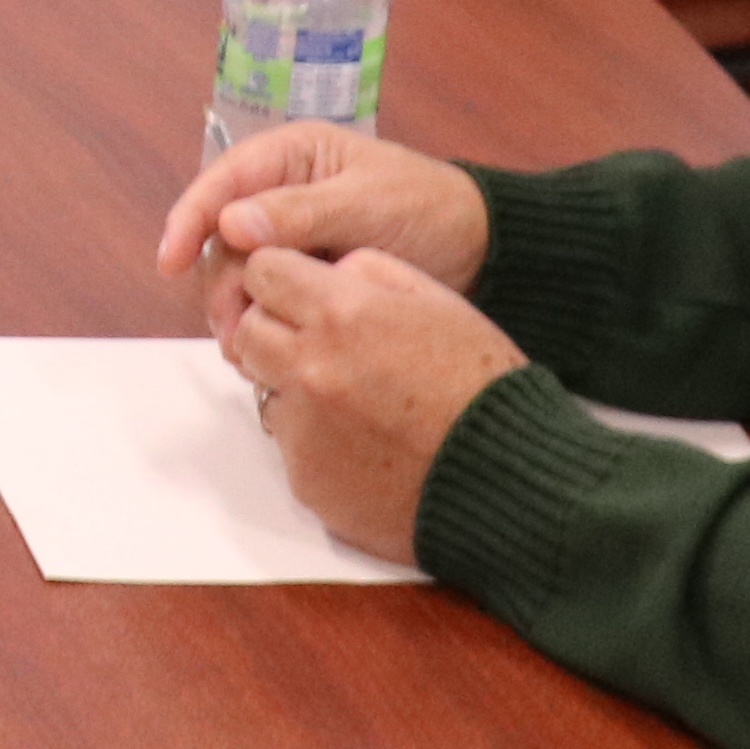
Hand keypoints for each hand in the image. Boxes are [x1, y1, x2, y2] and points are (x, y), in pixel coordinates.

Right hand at [154, 124, 489, 335]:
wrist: (481, 251)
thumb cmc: (429, 209)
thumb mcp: (367, 204)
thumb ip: (300, 213)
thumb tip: (232, 225)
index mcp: (292, 156)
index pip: (222, 182)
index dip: (189, 220)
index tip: (169, 261)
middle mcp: (279, 195)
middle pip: (220, 238)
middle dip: (218, 282)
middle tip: (231, 328)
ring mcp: (289, 238)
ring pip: (236, 274)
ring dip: (235, 309)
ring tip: (248, 348)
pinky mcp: (303, 275)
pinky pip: (264, 297)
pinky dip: (260, 322)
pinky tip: (266, 348)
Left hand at [215, 244, 528, 564]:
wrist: (502, 478)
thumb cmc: (482, 388)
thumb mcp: (440, 302)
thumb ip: (373, 271)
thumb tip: (327, 270)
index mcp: (343, 313)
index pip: (263, 272)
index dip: (281, 279)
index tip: (299, 292)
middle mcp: (311, 367)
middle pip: (247, 331)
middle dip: (276, 329)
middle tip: (324, 344)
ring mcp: (304, 426)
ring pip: (264, 387)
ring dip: (294, 384)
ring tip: (357, 397)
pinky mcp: (305, 476)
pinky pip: (289, 443)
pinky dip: (316, 438)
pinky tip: (365, 441)